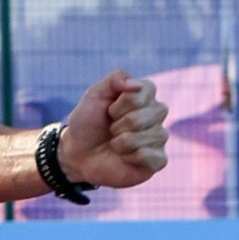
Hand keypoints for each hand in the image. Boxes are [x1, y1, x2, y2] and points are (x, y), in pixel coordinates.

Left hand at [59, 72, 168, 189]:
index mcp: (145, 95)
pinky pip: (148, 156)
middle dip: (120, 123)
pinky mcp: (159, 160)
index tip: (110, 109)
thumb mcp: (95, 94)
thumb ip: (115, 79)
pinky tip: (124, 157)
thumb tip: (137, 85)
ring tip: (116, 143)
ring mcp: (159, 137)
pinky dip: (128, 156)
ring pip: (147, 136)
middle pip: (149, 114)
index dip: (124, 102)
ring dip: (121, 141)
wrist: (79, 152)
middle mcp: (156, 114)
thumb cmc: (88, 122)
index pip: (148, 90)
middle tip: (112, 128)